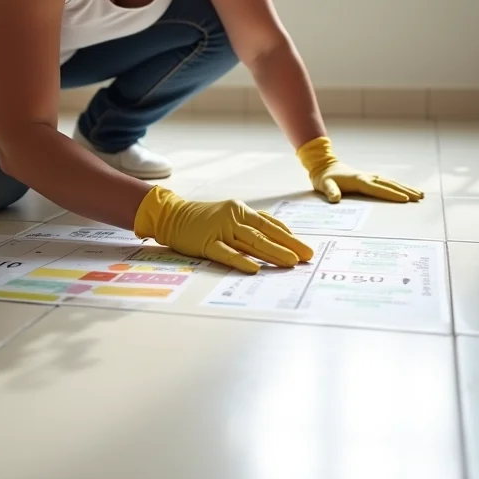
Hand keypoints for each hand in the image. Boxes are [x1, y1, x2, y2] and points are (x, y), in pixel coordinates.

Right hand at [134, 185, 312, 273]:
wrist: (172, 215)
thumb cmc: (205, 218)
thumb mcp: (230, 215)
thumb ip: (252, 224)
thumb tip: (280, 234)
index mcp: (241, 210)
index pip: (270, 225)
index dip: (289, 237)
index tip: (305, 249)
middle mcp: (233, 217)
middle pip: (264, 233)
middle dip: (288, 246)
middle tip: (306, 257)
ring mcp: (219, 229)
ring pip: (250, 242)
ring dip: (272, 253)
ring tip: (290, 262)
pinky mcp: (206, 242)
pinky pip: (225, 253)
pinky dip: (240, 261)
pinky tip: (254, 268)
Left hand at [297, 136, 424, 203]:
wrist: (324, 166)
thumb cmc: (324, 178)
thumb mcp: (325, 185)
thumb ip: (330, 192)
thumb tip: (335, 199)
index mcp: (359, 180)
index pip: (378, 189)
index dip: (391, 194)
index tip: (405, 199)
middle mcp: (367, 177)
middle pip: (389, 184)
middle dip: (405, 191)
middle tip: (420, 198)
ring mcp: (369, 177)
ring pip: (391, 182)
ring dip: (405, 188)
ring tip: (420, 194)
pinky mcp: (369, 178)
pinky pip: (387, 182)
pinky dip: (398, 186)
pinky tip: (406, 190)